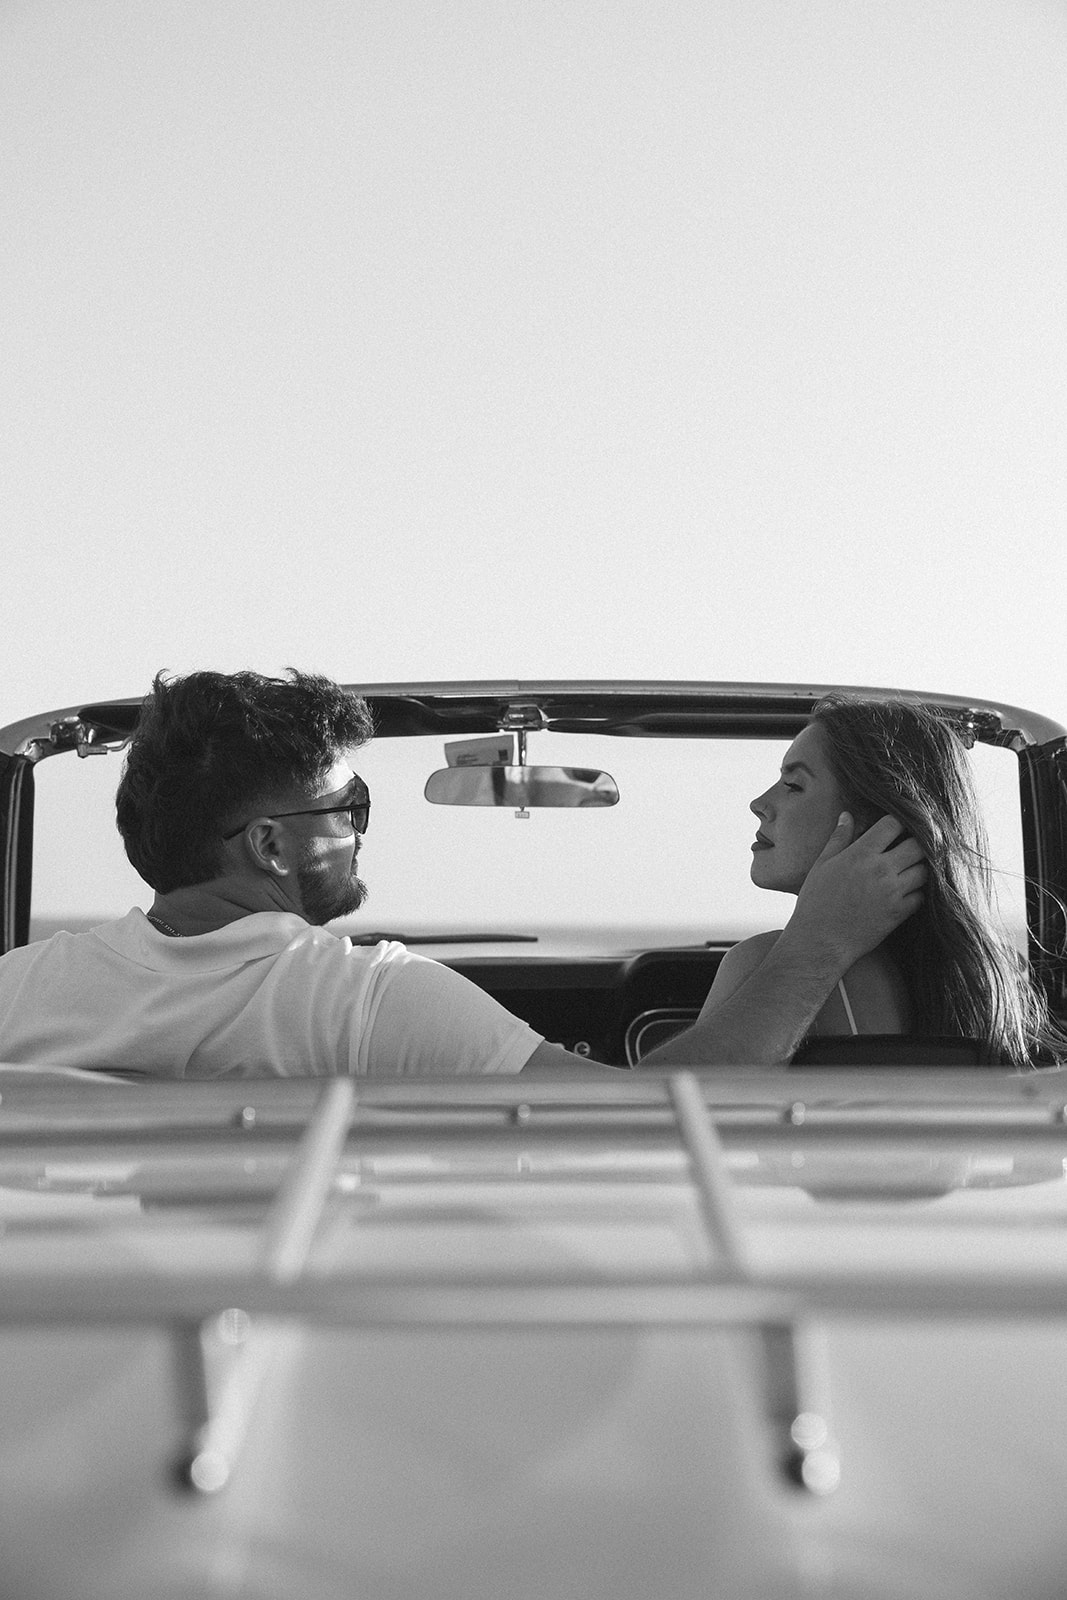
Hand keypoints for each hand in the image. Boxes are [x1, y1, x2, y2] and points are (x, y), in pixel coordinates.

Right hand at [789, 812, 926, 964]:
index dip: (896, 822)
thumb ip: (838, 838)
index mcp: (861, 854)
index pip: (893, 824)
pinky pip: (922, 896)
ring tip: (908, 869)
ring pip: (924, 870)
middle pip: (917, 845)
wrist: (820, 942)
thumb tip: (847, 815)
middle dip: (915, 842)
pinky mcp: (899, 913)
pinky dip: (917, 892)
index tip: (893, 829)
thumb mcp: (822, 865)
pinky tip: (906, 891)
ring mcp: (893, 892)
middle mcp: (881, 870)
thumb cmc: (816, 902)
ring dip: (918, 867)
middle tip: (907, 847)